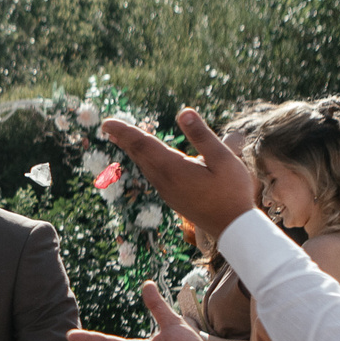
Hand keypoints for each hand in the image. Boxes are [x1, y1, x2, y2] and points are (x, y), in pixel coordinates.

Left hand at [99, 109, 258, 244]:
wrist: (233, 228)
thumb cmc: (232, 192)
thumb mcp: (223, 159)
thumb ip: (202, 135)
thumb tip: (183, 112)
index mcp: (173, 168)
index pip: (143, 144)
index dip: (124, 131)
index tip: (106, 122)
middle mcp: (164, 180)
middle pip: (139, 154)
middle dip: (123, 138)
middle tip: (106, 125)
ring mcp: (167, 191)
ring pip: (144, 165)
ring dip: (131, 149)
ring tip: (119, 137)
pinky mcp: (172, 197)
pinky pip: (151, 174)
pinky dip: (143, 160)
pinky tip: (144, 157)